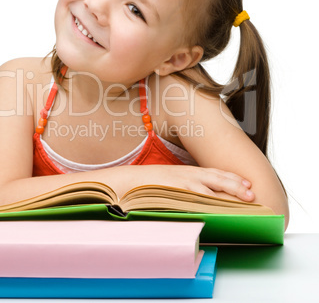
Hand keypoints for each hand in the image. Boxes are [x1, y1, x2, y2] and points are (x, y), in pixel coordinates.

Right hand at [125, 165, 254, 201]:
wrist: (130, 181)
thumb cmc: (150, 182)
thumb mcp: (171, 179)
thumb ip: (186, 184)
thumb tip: (199, 195)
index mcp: (188, 171)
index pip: (215, 173)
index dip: (232, 178)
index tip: (246, 183)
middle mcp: (188, 175)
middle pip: (218, 179)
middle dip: (236, 186)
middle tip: (252, 193)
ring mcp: (183, 184)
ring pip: (212, 190)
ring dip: (229, 196)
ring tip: (244, 201)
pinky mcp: (176, 193)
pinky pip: (197, 200)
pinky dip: (211, 205)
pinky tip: (221, 210)